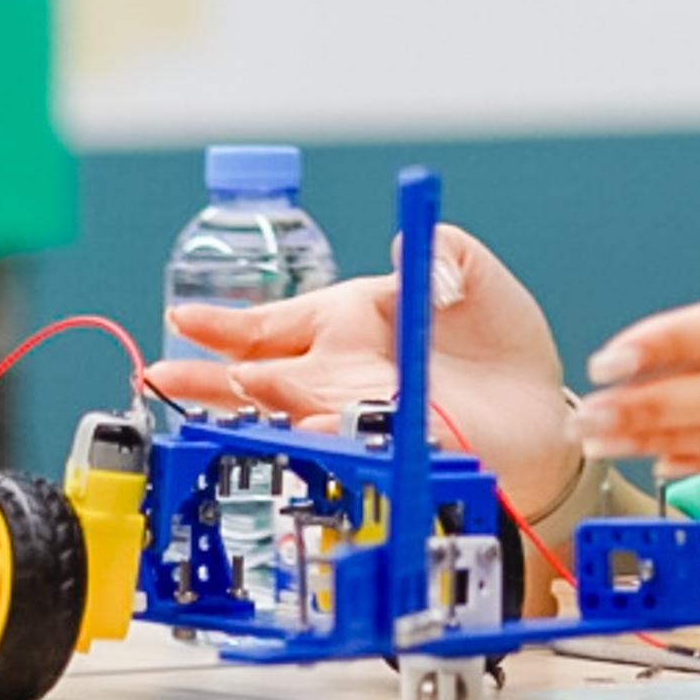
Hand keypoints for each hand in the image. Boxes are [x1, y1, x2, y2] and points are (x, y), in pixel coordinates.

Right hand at [147, 223, 579, 520]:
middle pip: (259, 375)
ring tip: (203, 402)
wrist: (542, 411)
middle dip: (206, 377)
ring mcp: (361, 413)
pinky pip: (346, 444)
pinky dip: (322, 437)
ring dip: (249, 410)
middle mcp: (342, 371)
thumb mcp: (470, 273)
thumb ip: (439, 253)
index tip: (182, 318)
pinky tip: (302, 431)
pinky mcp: (390, 447)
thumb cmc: (499, 343)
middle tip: (156, 376)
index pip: (274, 322)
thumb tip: (407, 256)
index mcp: (350, 321)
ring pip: (288, 413)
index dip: (226, 323)